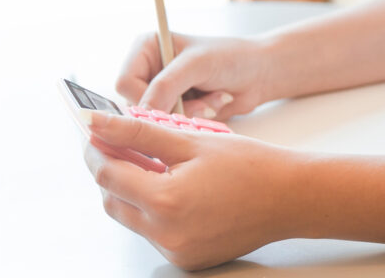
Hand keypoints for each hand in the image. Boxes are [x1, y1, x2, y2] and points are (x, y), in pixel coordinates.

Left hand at [85, 112, 305, 269]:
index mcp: (164, 202)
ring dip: (132, 189)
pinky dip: (155, 208)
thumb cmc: (249, 164)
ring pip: (132, 218)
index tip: (94, 133)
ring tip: (152, 160)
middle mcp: (164, 235)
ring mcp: (175, 251)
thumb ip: (141, 133)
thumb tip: (99, 125)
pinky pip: (155, 232)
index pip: (108, 176)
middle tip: (119, 143)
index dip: (97, 152)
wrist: (290, 197)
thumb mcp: (193, 139)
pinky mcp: (186, 258)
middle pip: (114, 201)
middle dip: (111, 171)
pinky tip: (175, 185)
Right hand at [116, 32, 271, 120]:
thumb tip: (141, 114)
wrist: (259, 73)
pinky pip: (171, 128)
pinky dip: (194, 121)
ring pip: (155, 121)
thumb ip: (166, 85)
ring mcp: (161, 93)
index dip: (144, 97)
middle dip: (172, 107)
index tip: (171, 98)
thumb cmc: (231, 57)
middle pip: (136, 107)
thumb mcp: (197, 64)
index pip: (124, 82)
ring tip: (211, 97)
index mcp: (147, 48)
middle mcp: (149, 70)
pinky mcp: (174, 111)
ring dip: (187, 114)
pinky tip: (213, 104)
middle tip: (199, 97)